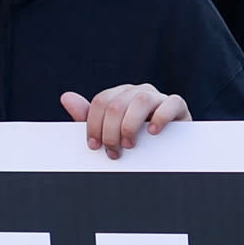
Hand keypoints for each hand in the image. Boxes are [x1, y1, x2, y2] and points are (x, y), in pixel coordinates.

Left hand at [60, 85, 190, 157]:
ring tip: (129, 145)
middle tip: (113, 153)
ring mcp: (158, 97)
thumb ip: (88, 116)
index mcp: (120, 95)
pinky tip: (154, 132)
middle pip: (117, 103)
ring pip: (141, 100)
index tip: (94, 146)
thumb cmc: (136, 139)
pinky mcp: (178, 105)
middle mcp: (138, 91)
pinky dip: (161, 117)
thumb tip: (66, 97)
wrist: (167, 149)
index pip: (101, 101)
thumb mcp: (110, 130)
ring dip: (130, 126)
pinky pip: (171, 103)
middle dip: (111, 131)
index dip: (94, 125)